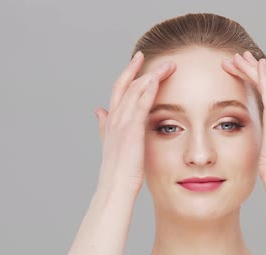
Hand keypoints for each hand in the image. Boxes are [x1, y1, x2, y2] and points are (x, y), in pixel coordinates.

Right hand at [94, 52, 175, 193]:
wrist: (115, 189)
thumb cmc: (118, 172)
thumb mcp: (111, 144)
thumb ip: (106, 126)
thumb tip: (98, 111)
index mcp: (112, 122)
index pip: (119, 90)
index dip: (128, 73)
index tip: (138, 60)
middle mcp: (114, 119)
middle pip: (125, 85)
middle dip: (137, 68)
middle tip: (148, 54)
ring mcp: (122, 123)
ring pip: (135, 90)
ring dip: (151, 74)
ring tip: (166, 64)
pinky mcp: (131, 130)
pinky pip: (140, 104)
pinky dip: (148, 89)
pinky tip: (157, 79)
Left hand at [221, 51, 265, 181]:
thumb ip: (264, 140)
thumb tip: (261, 142)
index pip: (263, 92)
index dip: (251, 79)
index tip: (238, 69)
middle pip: (264, 83)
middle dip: (249, 69)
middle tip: (236, 56)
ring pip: (265, 82)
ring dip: (250, 68)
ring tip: (236, 57)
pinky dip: (262, 75)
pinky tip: (255, 64)